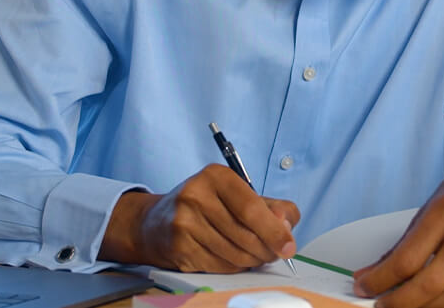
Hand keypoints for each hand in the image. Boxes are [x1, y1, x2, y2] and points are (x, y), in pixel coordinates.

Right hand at [100, 164, 300, 272]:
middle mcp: (196, 195)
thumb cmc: (204, 206)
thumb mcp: (237, 194)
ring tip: (254, 255)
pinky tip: (233, 258)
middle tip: (274, 254)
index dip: (274, 231)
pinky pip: (219, 266)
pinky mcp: (179, 247)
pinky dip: (233, 267)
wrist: (155, 222)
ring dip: (252, 261)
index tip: (288, 246)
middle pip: (245, 235)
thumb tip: (286, 225)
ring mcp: (184, 223)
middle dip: (266, 250)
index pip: (251, 208)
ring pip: (234, 254)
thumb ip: (269, 206)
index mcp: (215, 176)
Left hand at [352, 155, 443, 307]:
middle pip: (429, 283)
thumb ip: (406, 241)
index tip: (363, 287)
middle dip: (398, 301)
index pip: (408, 258)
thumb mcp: (433, 203)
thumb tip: (373, 270)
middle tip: (380, 305)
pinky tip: (434, 304)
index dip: (380, 279)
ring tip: (405, 307)